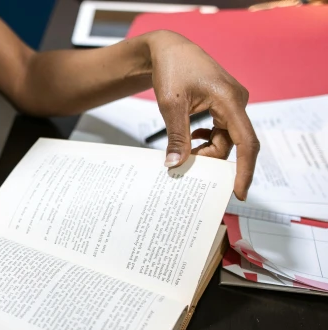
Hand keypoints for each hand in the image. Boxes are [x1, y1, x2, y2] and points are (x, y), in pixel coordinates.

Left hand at [146, 31, 259, 199]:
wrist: (169, 50)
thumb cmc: (172, 70)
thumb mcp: (171, 105)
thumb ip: (177, 136)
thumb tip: (176, 164)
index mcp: (231, 101)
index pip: (246, 142)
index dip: (244, 170)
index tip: (238, 192)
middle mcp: (237, 102)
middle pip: (231, 144)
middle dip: (210, 159)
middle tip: (184, 168)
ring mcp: (232, 103)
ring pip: (224, 140)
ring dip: (204, 150)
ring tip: (182, 152)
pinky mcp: (223, 105)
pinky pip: (220, 131)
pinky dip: (205, 140)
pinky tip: (190, 139)